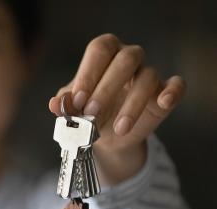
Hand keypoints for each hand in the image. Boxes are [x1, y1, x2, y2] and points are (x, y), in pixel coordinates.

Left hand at [48, 33, 184, 184]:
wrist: (104, 136)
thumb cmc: (87, 112)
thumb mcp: (73, 108)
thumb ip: (65, 104)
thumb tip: (55, 104)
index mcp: (104, 53)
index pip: (99, 50)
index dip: (88, 74)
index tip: (77, 100)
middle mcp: (128, 57)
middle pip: (125, 59)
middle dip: (106, 88)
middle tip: (92, 113)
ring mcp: (148, 73)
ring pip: (147, 76)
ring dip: (132, 104)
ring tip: (118, 129)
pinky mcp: (165, 91)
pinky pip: (176, 85)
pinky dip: (172, 92)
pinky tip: (162, 102)